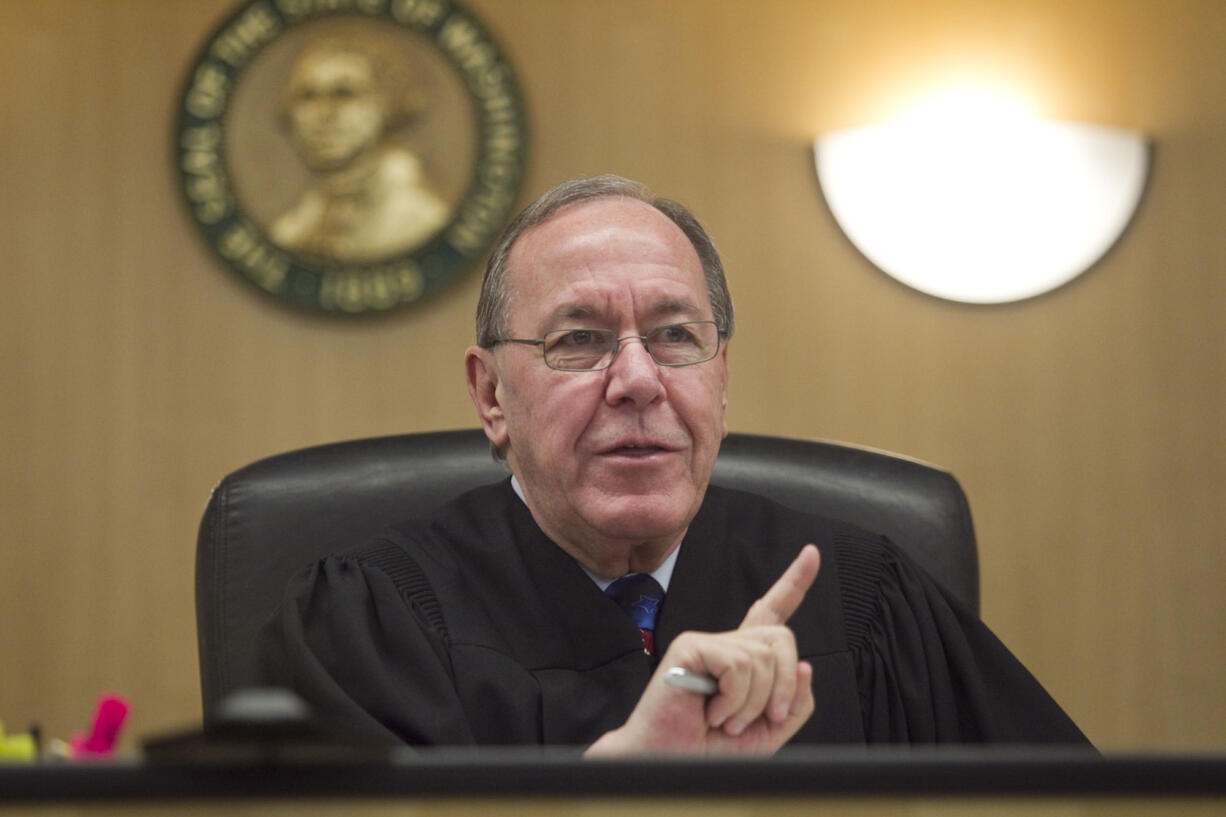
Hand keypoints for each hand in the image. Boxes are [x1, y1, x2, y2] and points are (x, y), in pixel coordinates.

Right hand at [585, 544, 819, 756]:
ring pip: (762, 658)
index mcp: (745, 658)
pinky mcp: (691, 647)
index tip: (812, 553)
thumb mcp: (769, 731)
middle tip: (766, 718)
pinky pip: (737, 665)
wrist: (671, 764)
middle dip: (785, 685)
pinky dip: (734, 698)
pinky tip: (712, 711)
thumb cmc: (710, 749)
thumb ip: (795, 702)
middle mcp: (727, 643)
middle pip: (782, 639)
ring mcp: (707, 641)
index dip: (795, 582)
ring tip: (726, 719)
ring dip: (754, 702)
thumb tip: (804, 666)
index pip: (773, 612)